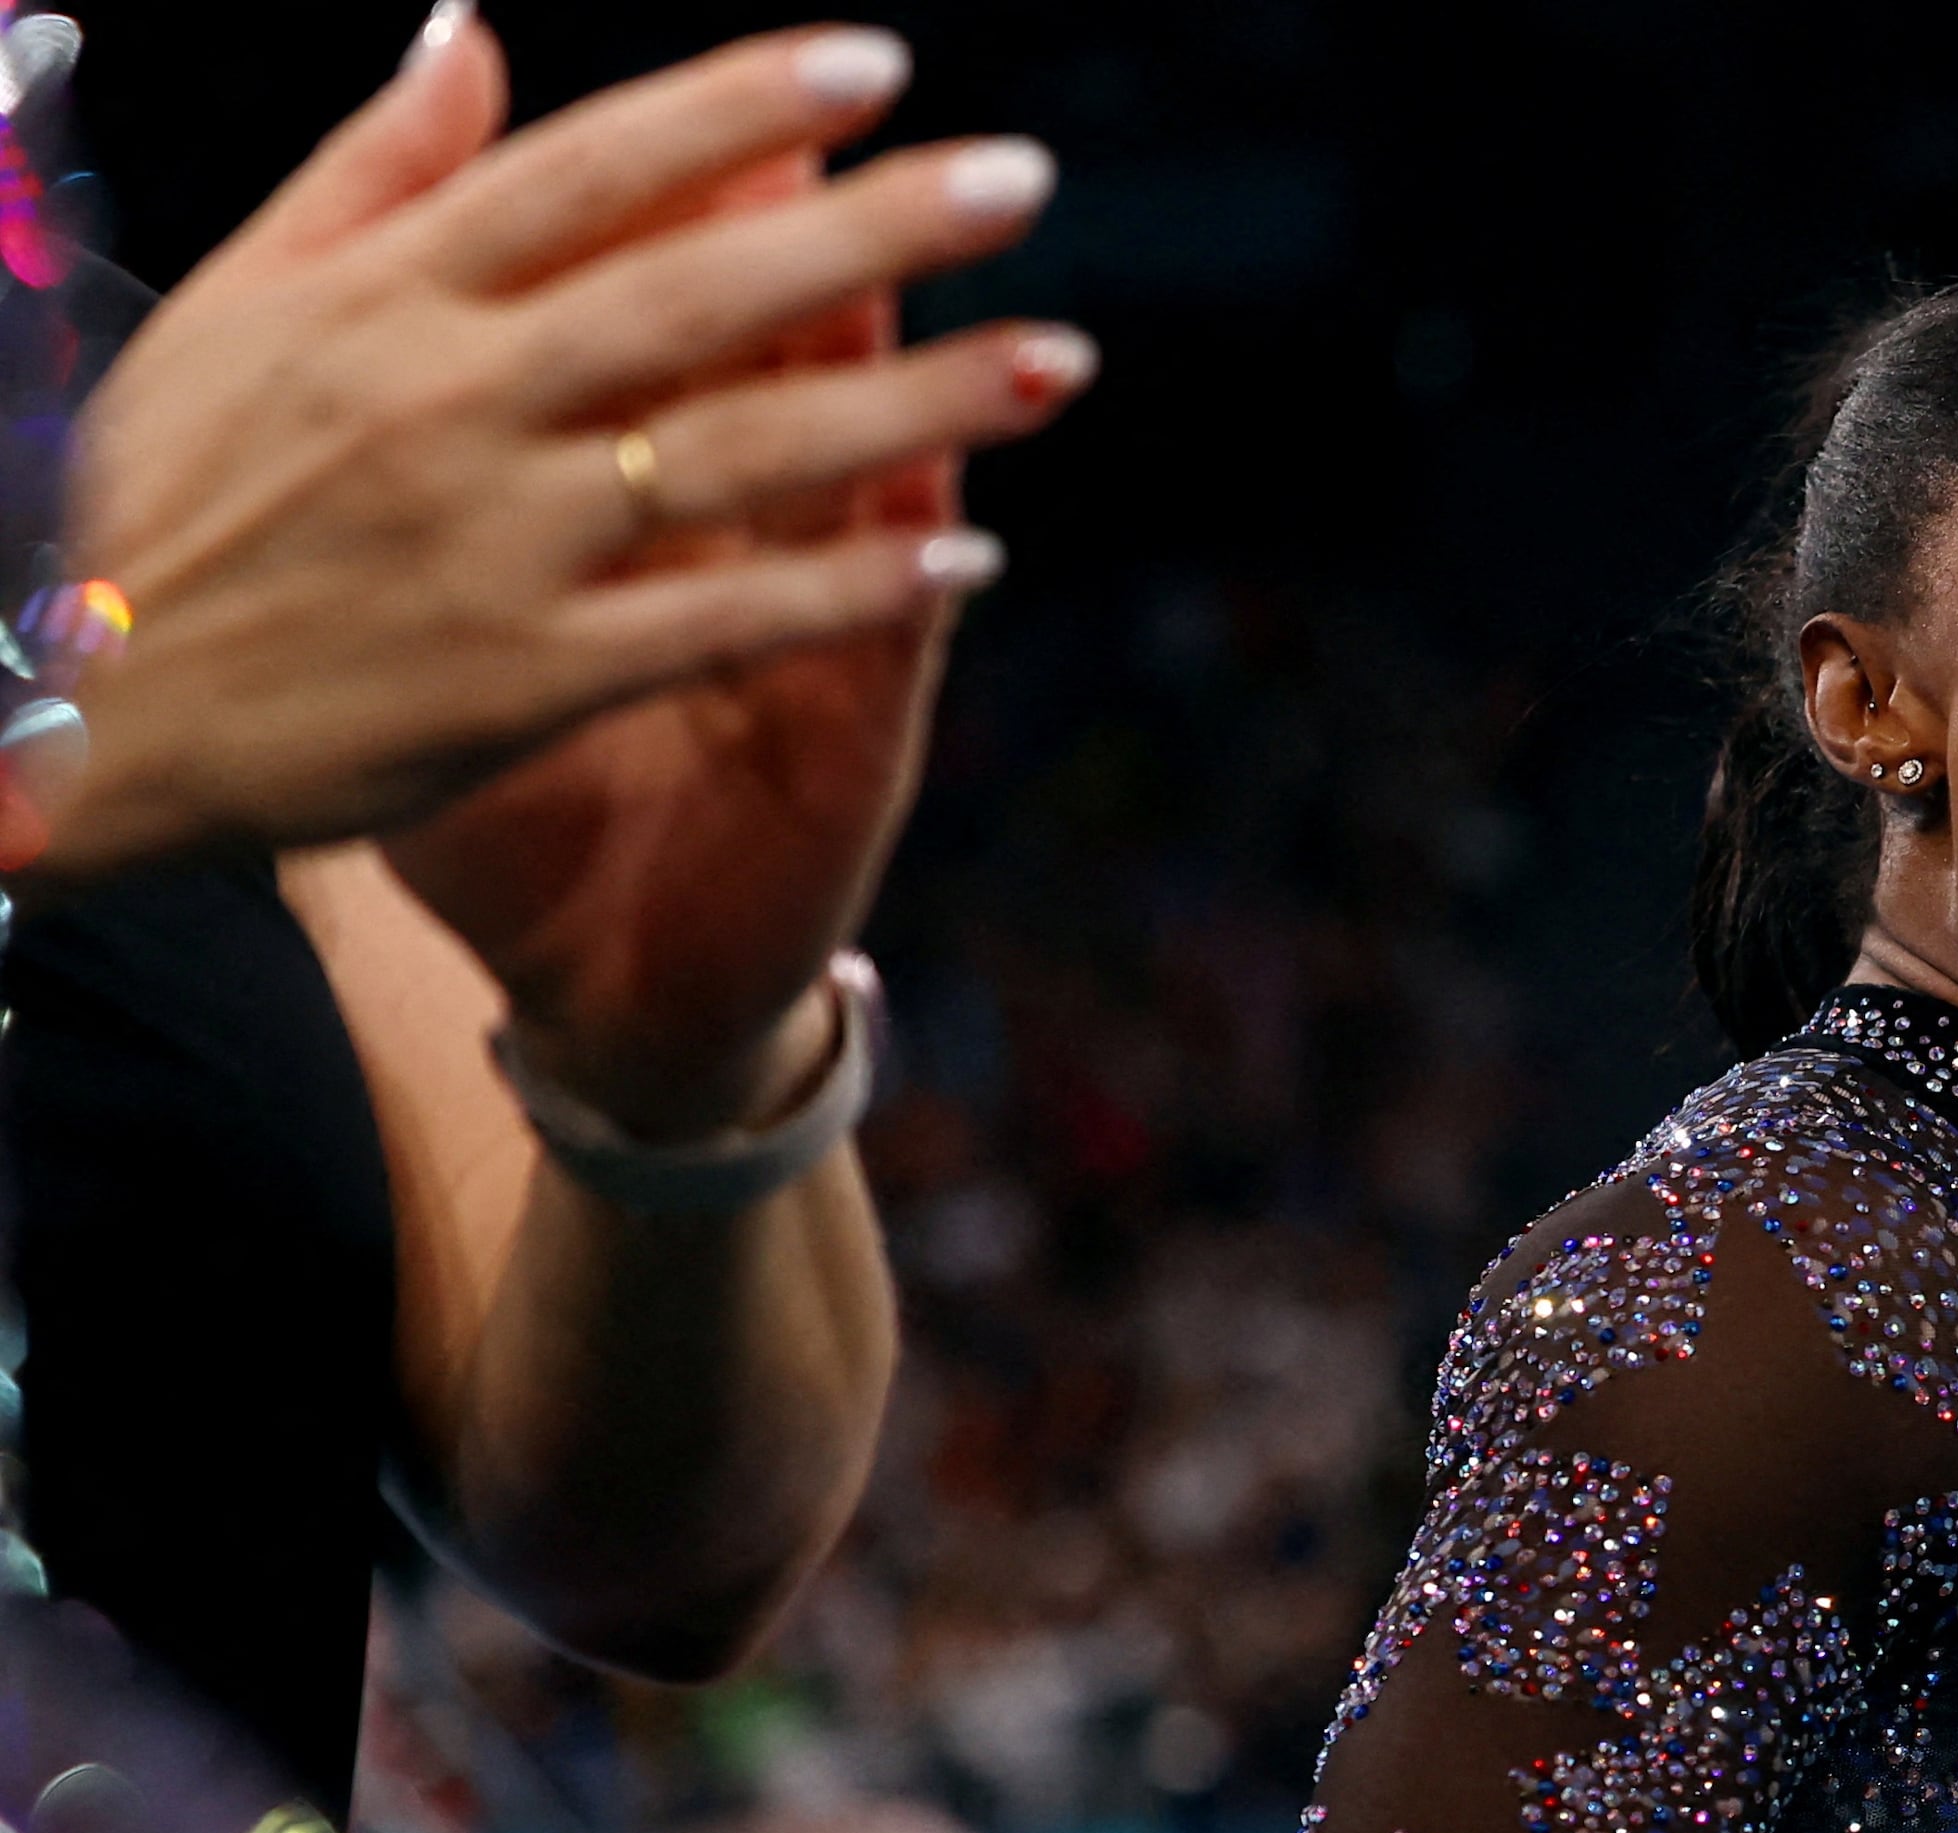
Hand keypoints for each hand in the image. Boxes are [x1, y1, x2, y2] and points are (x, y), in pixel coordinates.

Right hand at [39, 17, 1083, 905]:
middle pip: (693, 295)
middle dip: (869, 233)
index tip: (871, 68)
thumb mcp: (238, 305)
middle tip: (1022, 178)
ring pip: (738, 454)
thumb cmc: (151, 492)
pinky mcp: (524, 677)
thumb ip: (374, 170)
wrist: (70, 711)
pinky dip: (845, 590)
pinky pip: (719, 619)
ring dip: (913, 408)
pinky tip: (964, 555)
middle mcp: (445, 405)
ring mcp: (491, 543)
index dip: (734, 111)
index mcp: (378, 299)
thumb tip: (471, 28)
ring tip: (1058, 360)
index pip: (586, 171)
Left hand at [378, 192, 1093, 1133]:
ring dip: (925, 415)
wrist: (610, 990)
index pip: (670, 340)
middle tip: (862, 165)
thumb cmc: (529, 811)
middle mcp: (738, 564)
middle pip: (781, 389)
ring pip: (859, 510)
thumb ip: (459, 481)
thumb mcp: (466, 634)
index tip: (733, 127)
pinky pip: (870, 680)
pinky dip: (907, 611)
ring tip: (960, 314)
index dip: (697, 233)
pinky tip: (956, 541)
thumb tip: (407, 340)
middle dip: (828, 274)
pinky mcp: (832, 768)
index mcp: (633, 512)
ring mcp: (804, 657)